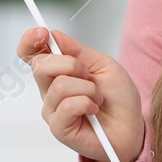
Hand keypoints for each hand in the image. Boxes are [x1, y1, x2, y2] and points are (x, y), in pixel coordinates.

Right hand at [18, 27, 143, 161]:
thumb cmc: (118, 98)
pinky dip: (87, 103)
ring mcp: (52, 110)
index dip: (30, 41)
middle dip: (71, 64)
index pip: (31, 54)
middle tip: (88, 75)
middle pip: (40, 65)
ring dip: (88, 89)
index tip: (42, 33)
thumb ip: (77, 51)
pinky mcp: (58, 128)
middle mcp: (50, 90)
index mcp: (58, 72)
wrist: (131, 127)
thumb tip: (54, 35)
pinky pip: (67, 106)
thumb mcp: (103, 65)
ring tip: (97, 98)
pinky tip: (93, 110)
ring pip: (60, 85)